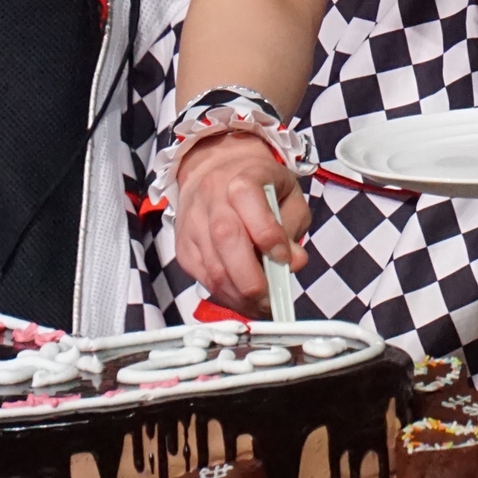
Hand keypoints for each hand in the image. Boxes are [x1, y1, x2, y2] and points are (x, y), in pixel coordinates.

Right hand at [172, 129, 308, 314]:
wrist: (217, 171)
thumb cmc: (259, 185)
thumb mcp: (287, 194)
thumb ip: (293, 226)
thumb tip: (293, 262)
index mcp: (242, 177)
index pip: (249, 202)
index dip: (269, 235)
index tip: (285, 258)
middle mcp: (212, 198)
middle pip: (226, 239)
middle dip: (252, 278)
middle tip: (272, 299)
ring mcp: (193, 223)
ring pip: (212, 266)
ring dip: (239, 295)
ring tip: (261, 305)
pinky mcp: (183, 246)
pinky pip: (202, 278)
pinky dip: (224, 294)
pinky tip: (241, 298)